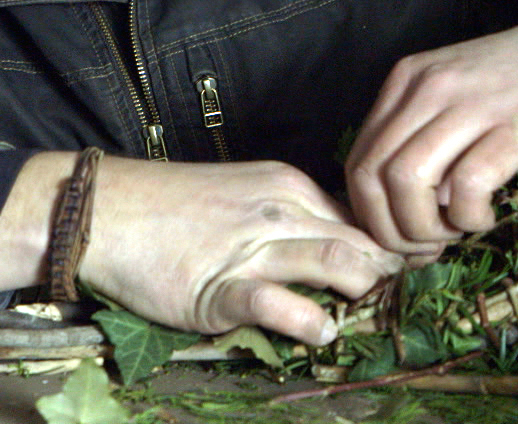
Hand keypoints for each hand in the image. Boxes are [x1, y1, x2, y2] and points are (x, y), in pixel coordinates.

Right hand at [0, 155, 402, 344]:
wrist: (106, 212)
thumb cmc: (174, 208)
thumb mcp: (245, 194)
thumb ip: (292, 217)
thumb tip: (342, 247)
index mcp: (289, 185)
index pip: (362, 215)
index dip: (392, 245)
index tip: (411, 271)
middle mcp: (279, 209)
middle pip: (361, 237)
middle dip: (391, 271)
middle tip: (402, 300)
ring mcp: (252, 247)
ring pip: (333, 258)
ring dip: (363, 289)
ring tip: (368, 312)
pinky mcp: (221, 286)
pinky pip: (278, 303)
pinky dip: (309, 320)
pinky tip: (321, 331)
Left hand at [344, 0, 517, 255]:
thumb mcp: (461, 90)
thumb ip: (427, 134)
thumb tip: (403, 204)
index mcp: (409, 80)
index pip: (358, 160)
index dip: (371, 215)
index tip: (404, 238)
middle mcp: (429, 87)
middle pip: (370, 177)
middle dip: (391, 231)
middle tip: (428, 248)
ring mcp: (471, 104)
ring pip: (406, 182)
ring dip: (423, 229)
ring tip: (456, 233)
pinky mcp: (516, 126)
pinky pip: (467, 185)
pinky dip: (468, 218)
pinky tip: (487, 217)